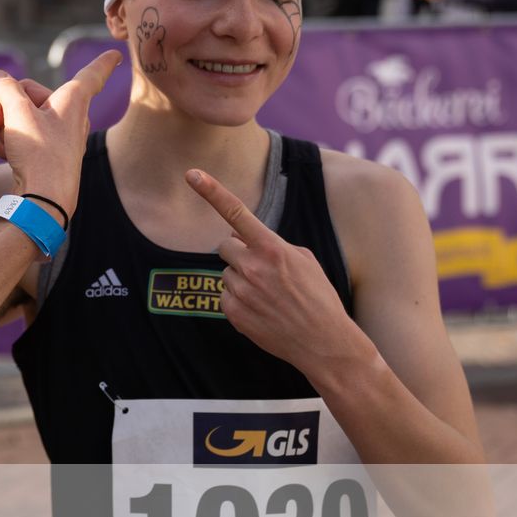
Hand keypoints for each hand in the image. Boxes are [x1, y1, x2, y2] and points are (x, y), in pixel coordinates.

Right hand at [0, 51, 120, 216]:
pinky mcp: (46, 154)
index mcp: (73, 99)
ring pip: (22, 116)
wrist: (43, 201)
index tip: (118, 53)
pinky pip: (23, 137)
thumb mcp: (17, 112)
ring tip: (6, 141)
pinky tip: (8, 156)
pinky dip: (11, 143)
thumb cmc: (39, 154)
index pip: (92, 74)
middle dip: (6, 102)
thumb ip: (4, 88)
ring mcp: (58, 136)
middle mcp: (70, 116)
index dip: (103, 62)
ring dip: (6, 125)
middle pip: (32, 94)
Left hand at [185, 168, 359, 376]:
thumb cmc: (318, 298)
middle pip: (225, 246)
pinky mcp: (233, 314)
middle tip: (261, 269)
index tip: (192, 174)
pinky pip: (225, 296)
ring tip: (268, 296)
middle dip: (238, 252)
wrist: (324, 342)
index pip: (236, 213)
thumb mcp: (304, 260)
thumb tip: (243, 237)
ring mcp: (241, 292)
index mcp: (272, 248)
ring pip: (226, 273)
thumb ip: (272, 244)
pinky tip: (261, 310)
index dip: (212, 191)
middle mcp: (252, 267)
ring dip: (241, 279)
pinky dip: (238, 300)